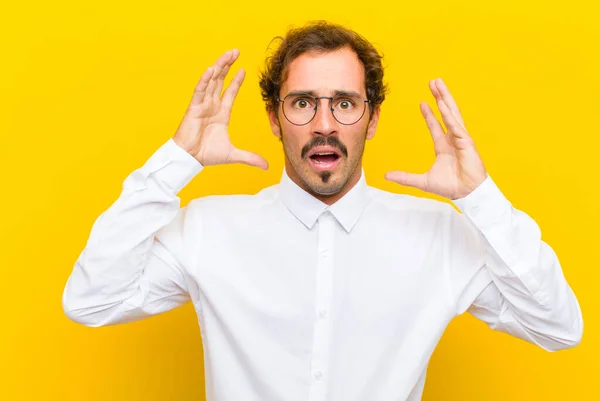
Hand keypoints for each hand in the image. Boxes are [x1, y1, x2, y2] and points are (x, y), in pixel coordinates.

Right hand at [172, 49, 268, 169]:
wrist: (190, 159)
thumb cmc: (207, 154)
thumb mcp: (233, 155)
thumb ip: (250, 157)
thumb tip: (266, 166)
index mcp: (221, 113)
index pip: (230, 92)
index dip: (236, 81)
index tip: (244, 70)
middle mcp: (212, 105)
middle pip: (220, 80)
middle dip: (228, 66)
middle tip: (236, 52)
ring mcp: (203, 104)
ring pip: (211, 81)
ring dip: (219, 67)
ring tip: (228, 54)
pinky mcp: (193, 108)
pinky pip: (200, 91)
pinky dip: (205, 80)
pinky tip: (212, 69)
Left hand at [385, 78, 486, 199]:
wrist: (466, 194)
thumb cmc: (450, 187)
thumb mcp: (422, 181)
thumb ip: (405, 177)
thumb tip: (386, 176)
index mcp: (444, 146)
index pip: (436, 125)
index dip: (429, 114)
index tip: (422, 102)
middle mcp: (453, 139)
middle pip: (446, 112)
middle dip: (439, 96)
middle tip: (433, 82)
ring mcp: (461, 139)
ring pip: (452, 113)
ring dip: (445, 97)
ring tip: (438, 84)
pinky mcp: (467, 142)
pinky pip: (457, 125)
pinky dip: (449, 115)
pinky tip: (443, 104)